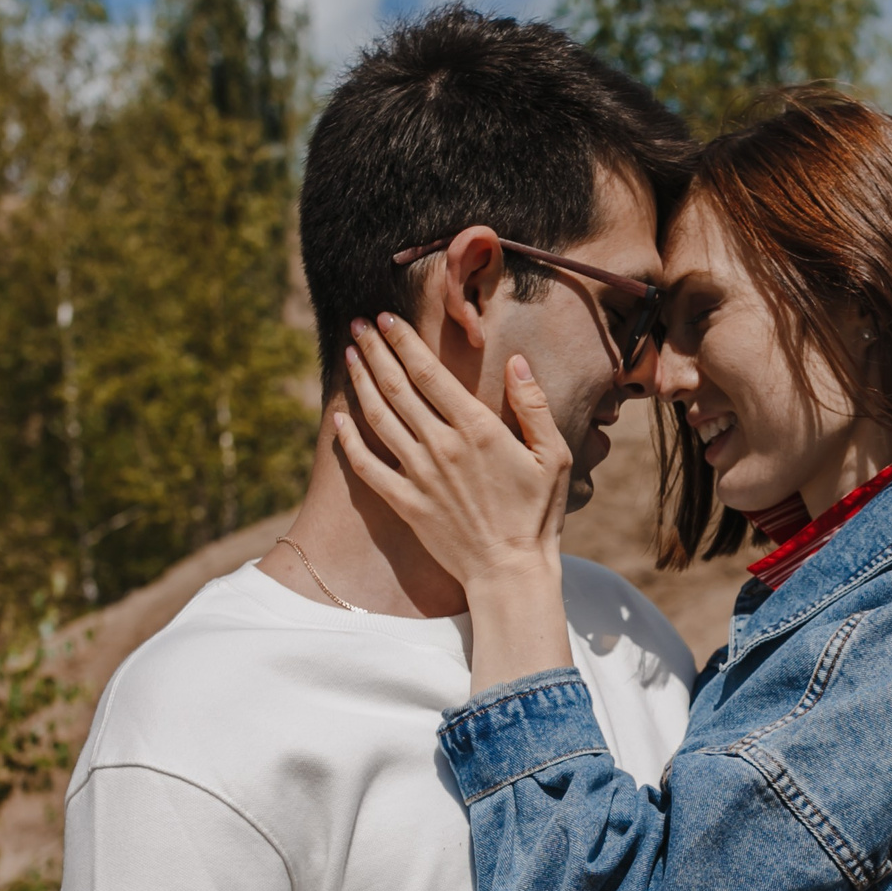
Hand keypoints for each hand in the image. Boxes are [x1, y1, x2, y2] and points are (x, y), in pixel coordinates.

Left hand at [333, 314, 569, 588]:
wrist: (509, 572)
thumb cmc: (537, 514)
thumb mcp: (552, 456)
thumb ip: (533, 406)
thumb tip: (516, 361)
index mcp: (477, 430)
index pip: (430, 373)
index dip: (405, 342)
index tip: (387, 318)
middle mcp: (441, 447)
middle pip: (397, 388)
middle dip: (376, 351)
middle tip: (358, 325)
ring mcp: (419, 476)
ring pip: (378, 419)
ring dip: (360, 383)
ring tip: (349, 356)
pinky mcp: (405, 503)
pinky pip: (367, 466)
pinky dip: (349, 440)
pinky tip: (338, 419)